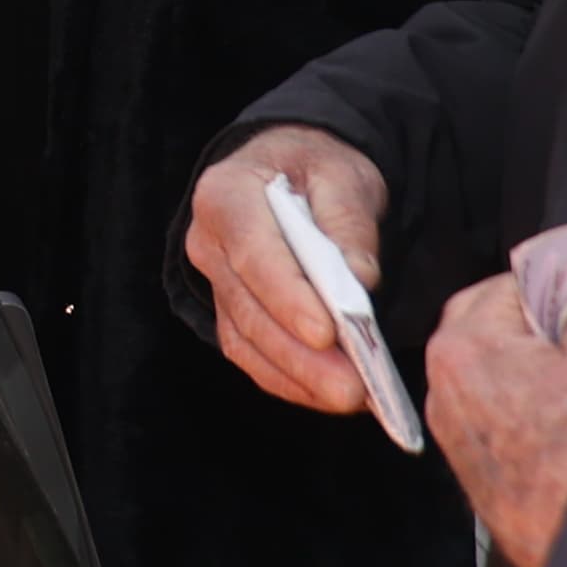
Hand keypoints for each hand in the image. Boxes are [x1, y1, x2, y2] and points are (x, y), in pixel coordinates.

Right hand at [181, 125, 390, 414]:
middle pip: (249, 307)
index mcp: (226, 192)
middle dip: (300, 354)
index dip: (286, 295)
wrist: (292, 170)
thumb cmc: (317, 169)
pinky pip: (251, 355)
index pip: (252, 251)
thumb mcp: (343, 174)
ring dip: (299, 375)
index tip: (326, 333)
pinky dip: (289, 380)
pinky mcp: (229, 312)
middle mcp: (207, 241)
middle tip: (352, 387)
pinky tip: (328, 395)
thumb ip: (349, 221)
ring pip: (247, 339)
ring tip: (352, 397)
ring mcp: (214, 281)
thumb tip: (358, 281)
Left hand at [426, 270, 566, 566]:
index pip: (503, 286)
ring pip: (501, 384)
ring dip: (542, 372)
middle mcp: (446, 397)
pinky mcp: (486, 482)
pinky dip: (540, 416)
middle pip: (493, 334)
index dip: (553, 281)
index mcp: (462, 349)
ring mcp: (462, 445)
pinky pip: (509, 428)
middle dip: (542, 326)